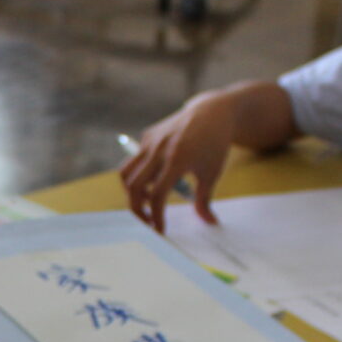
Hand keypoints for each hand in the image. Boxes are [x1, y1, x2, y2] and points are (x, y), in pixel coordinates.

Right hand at [120, 94, 235, 232]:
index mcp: (177, 160)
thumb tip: (209, 223)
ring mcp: (149, 141)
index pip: (157, 195)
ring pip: (126, 173)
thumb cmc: (215, 144)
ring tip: (149, 198)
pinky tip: (157, 176)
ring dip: (133, 191)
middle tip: (148, 222)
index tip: (160, 230)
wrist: (212, 112)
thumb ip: (205, 200)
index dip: (156, 216)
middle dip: (137, 210)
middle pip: (133, 187)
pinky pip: (135, 160)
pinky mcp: (147, 136)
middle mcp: (158, 150)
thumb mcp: (212, 173)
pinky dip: (140, 174)